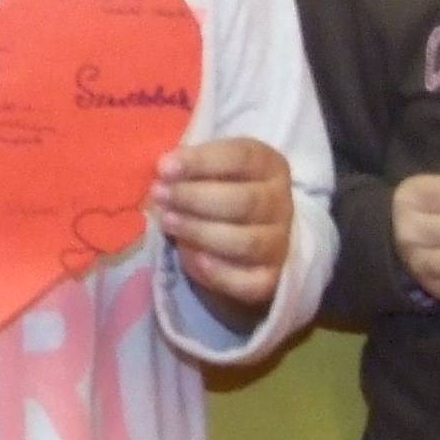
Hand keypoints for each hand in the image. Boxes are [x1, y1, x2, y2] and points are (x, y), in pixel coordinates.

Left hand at [153, 136, 292, 322]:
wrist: (242, 236)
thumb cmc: (218, 191)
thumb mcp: (209, 169)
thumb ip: (190, 166)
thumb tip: (164, 167)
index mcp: (269, 166)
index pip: (242, 158)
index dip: (201, 162)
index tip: (164, 167)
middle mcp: (280, 204)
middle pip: (245, 201)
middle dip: (195, 198)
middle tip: (159, 195)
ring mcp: (278, 244)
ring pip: (246, 242)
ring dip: (200, 231)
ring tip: (167, 221)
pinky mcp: (269, 279)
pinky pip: (248, 282)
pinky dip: (219, 273)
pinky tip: (193, 258)